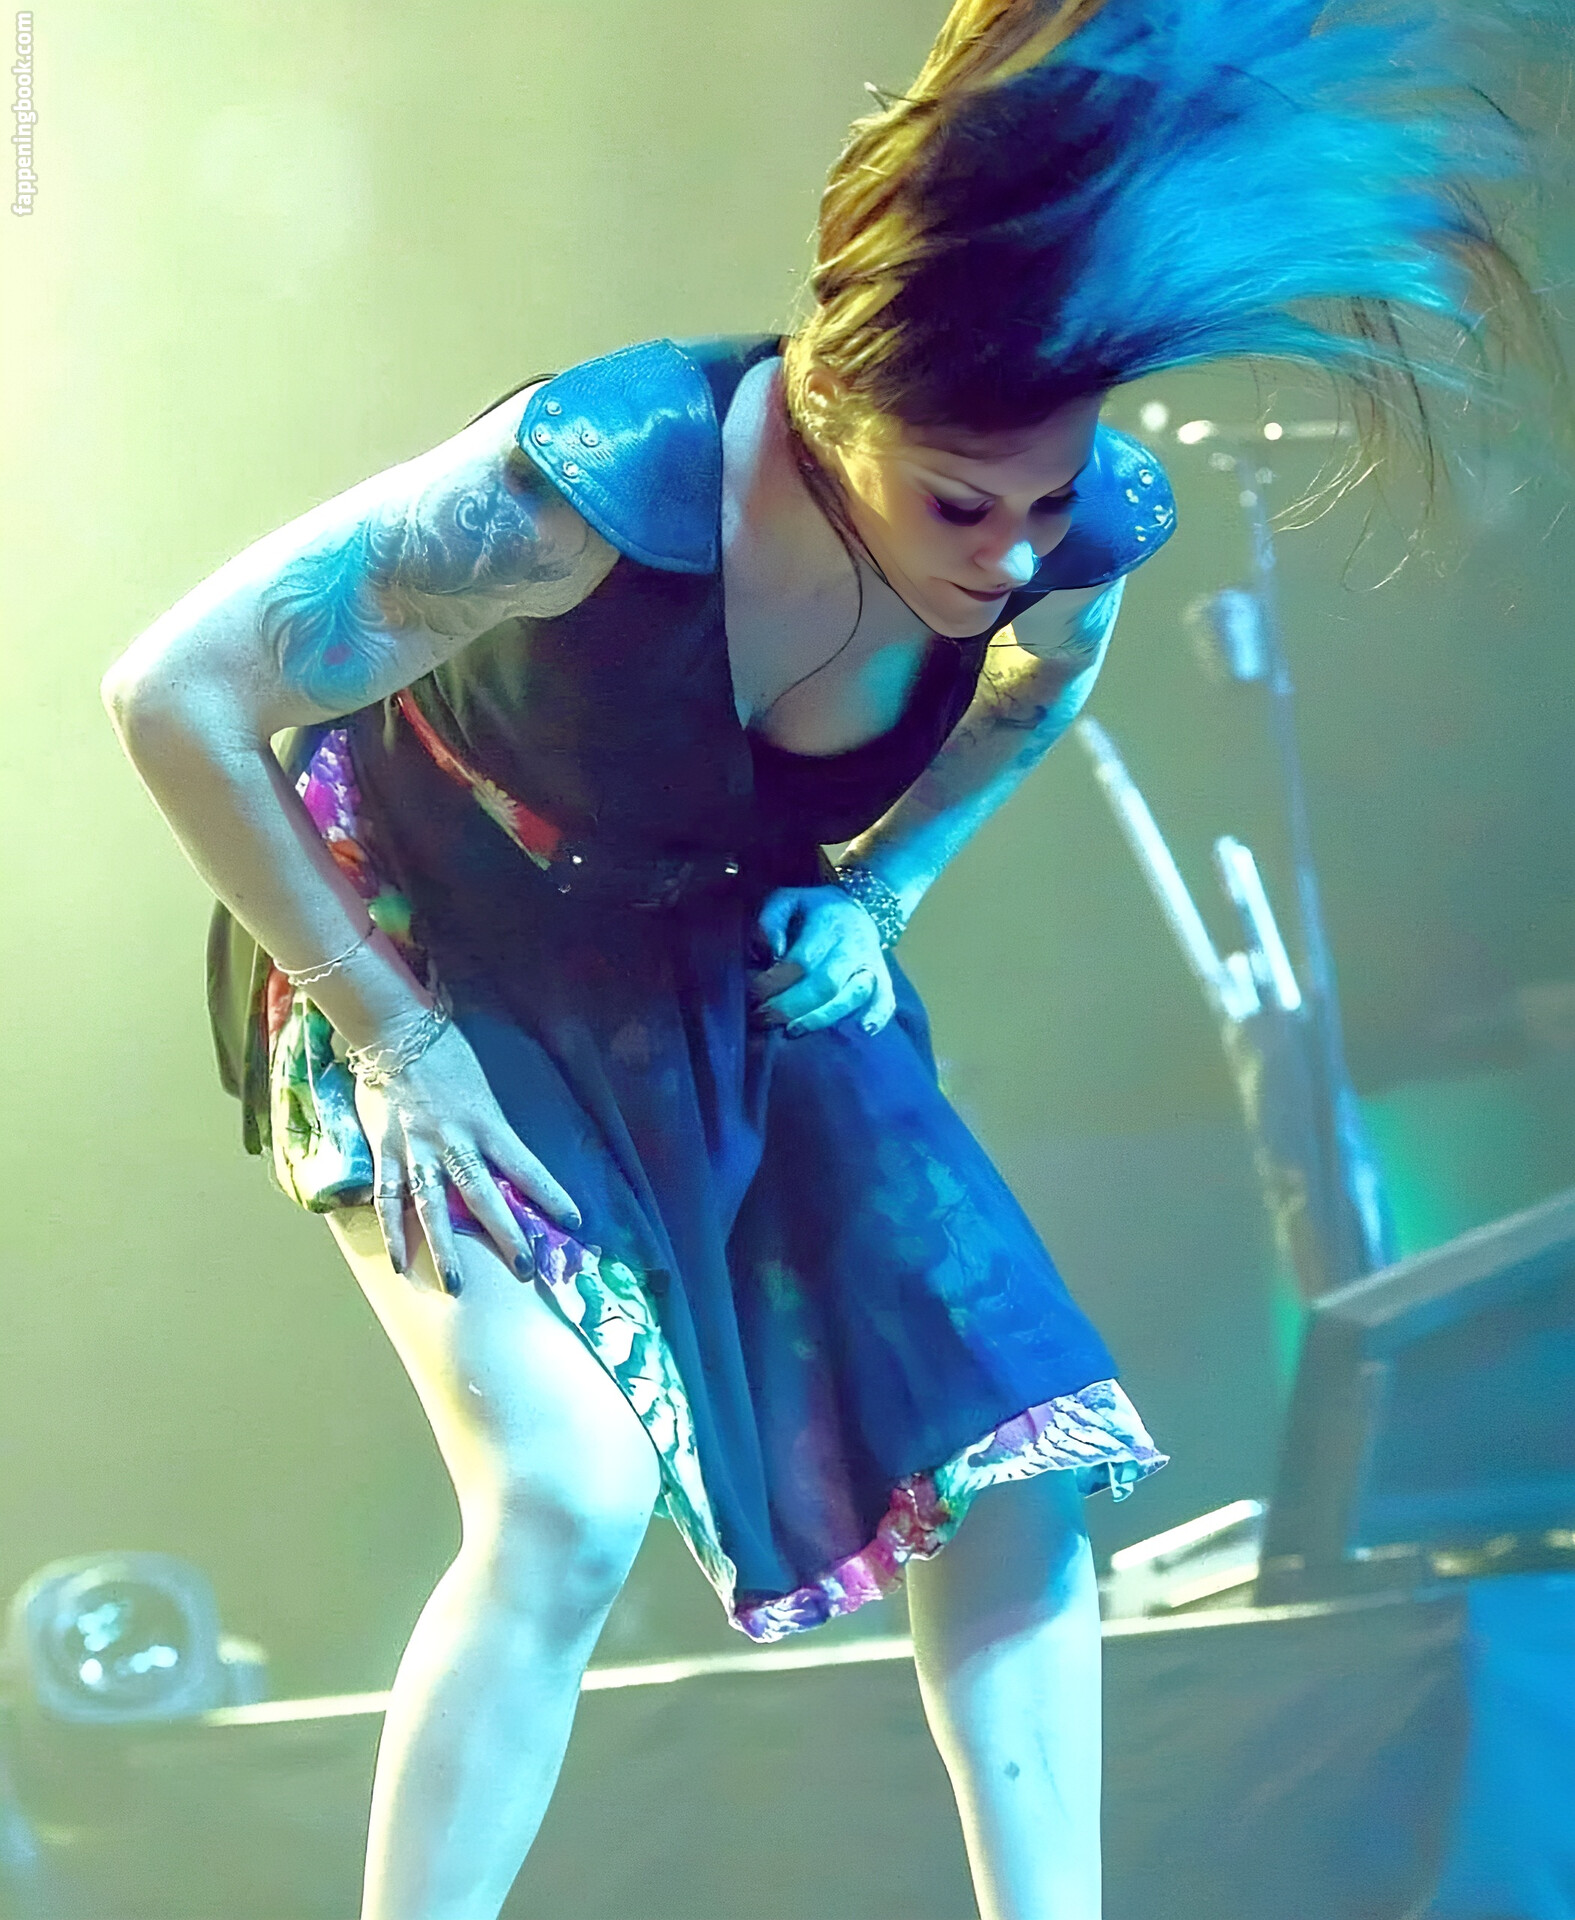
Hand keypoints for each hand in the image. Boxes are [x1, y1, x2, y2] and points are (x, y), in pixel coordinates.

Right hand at [350, 1017, 580, 1295]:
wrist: (394, 1030)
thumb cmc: (446, 1056)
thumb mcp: (482, 1092)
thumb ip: (492, 1131)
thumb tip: (511, 1167)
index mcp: (486, 1122)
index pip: (526, 1165)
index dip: (550, 1194)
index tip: (575, 1221)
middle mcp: (453, 1139)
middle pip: (482, 1195)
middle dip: (504, 1234)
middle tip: (523, 1270)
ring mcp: (417, 1148)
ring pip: (432, 1206)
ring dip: (445, 1249)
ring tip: (457, 1286)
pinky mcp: (386, 1150)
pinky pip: (389, 1198)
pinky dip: (394, 1232)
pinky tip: (401, 1264)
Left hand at [749, 884, 896, 1037]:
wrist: (859, 909)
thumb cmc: (814, 911)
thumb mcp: (788, 900)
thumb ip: (771, 920)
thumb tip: (771, 952)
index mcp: (828, 925)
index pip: (801, 960)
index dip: (775, 982)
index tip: (753, 996)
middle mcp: (852, 946)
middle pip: (825, 983)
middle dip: (792, 1006)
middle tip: (762, 1019)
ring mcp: (871, 964)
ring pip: (853, 995)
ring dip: (824, 1017)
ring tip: (795, 1030)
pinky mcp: (883, 980)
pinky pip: (886, 999)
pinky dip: (879, 1015)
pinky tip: (865, 1029)